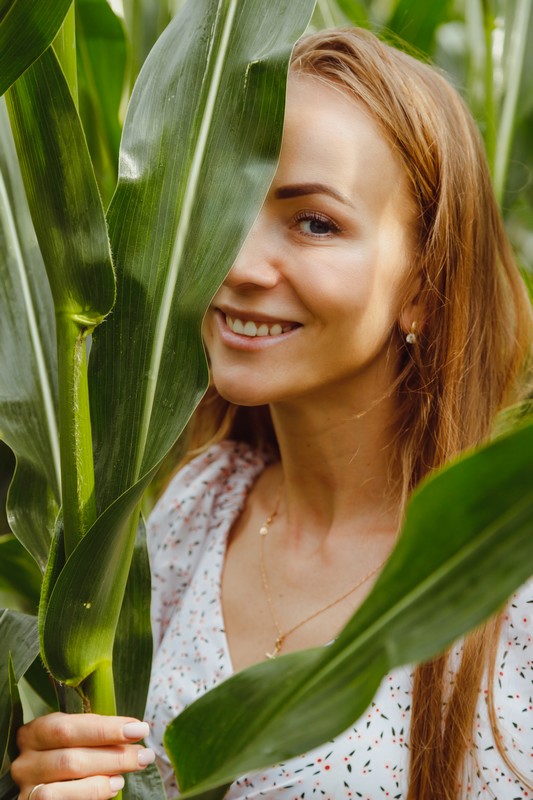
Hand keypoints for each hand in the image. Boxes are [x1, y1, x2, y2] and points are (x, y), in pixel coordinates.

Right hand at [11, 712, 155, 799]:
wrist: (49, 785)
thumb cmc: (67, 752)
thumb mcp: (74, 738)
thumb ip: (95, 734)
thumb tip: (135, 731)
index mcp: (34, 732)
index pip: (68, 728)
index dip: (106, 729)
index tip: (139, 729)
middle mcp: (24, 762)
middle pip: (70, 759)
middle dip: (113, 757)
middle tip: (144, 755)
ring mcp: (25, 790)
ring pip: (61, 789)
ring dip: (101, 781)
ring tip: (126, 776)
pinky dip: (89, 796)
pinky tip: (110, 789)